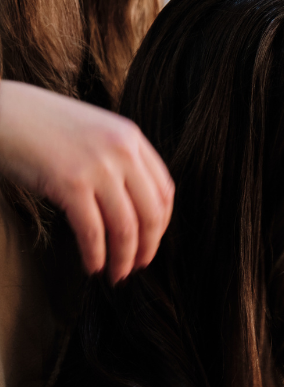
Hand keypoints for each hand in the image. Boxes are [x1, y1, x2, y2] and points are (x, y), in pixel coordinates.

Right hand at [0, 80, 173, 282]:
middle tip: (138, 266)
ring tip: (117, 274)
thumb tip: (137, 207)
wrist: (2, 113)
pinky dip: (96, 255)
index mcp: (132, 138)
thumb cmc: (45, 127)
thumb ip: (121, 161)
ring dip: (123, 259)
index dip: (162, 224)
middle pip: (151, 213)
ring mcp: (98, 167)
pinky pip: (92, 232)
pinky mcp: (70, 184)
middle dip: (148, 247)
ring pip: (125, 228)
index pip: (165, 191)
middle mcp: (122, 151)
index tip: (151, 241)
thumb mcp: (97, 133)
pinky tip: (93, 267)